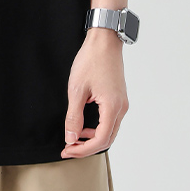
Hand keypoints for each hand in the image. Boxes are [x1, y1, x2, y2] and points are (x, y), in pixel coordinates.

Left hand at [61, 27, 128, 157]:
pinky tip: (84, 125)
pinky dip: (98, 128)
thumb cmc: (91, 60)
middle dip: (87, 147)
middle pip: (107, 139)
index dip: (83, 149)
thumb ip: (73, 116)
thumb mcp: (77, 89)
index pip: (100, 140)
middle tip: (68, 149)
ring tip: (74, 138)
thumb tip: (71, 137)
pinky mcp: (119, 99)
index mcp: (112, 107)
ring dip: (93, 139)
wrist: (104, 41)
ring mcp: (122, 103)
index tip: (67, 149)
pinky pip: (110, 121)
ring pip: (110, 132)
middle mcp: (121, 108)